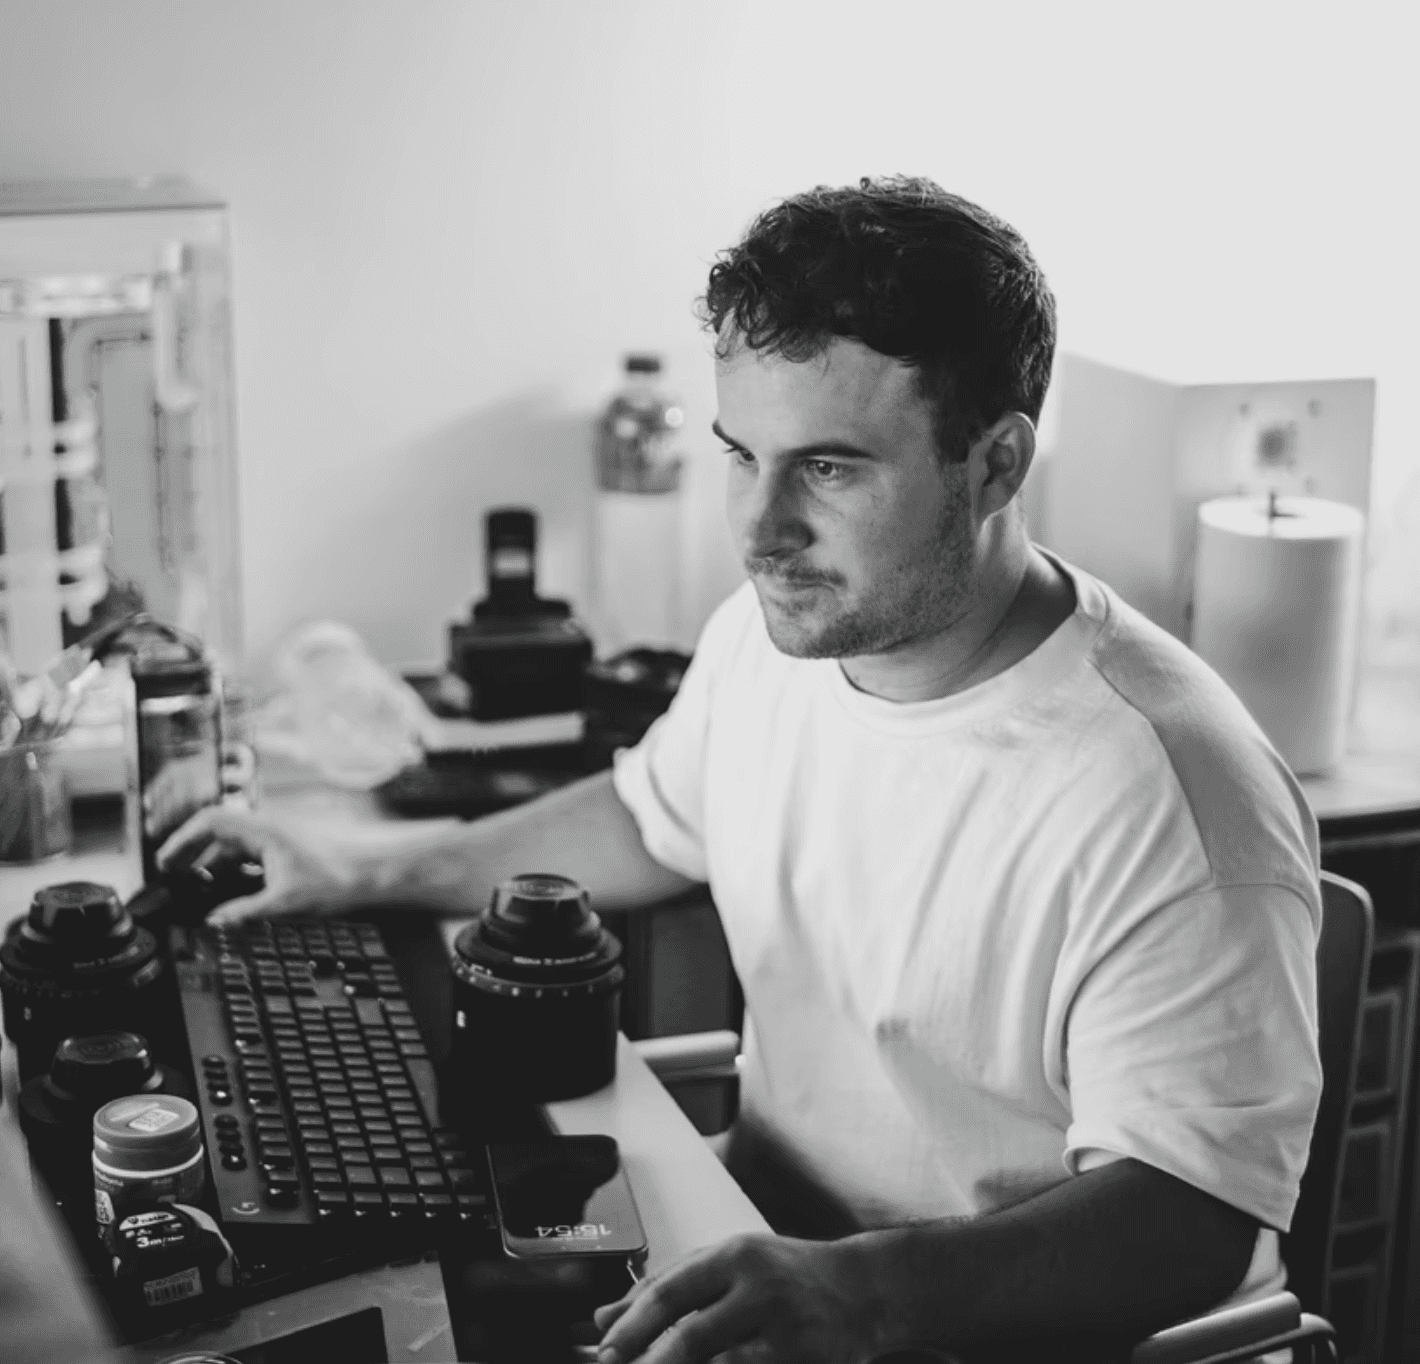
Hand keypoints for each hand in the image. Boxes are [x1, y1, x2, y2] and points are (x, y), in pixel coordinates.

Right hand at [156, 805, 361, 924]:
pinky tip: (225, 893)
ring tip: (192, 888)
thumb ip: (245, 912)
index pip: (210, 821)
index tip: (166, 860)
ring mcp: (273, 840)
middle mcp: (265, 830)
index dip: (183, 838)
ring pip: (231, 847)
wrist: (368, 874)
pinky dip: (230, 872)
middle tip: (171, 875)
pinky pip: (246, 858)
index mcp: (261, 830)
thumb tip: (215, 923)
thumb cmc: (335, 877)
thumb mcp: (285, 900)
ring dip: (210, 865)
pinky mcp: (282, 853)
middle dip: (190, 852)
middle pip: (216, 833)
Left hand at [593, 1234, 881, 1363]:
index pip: (670, 1290)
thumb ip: (671, 1283)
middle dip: (648, 1362)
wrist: (864, 1290)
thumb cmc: (789, 1275)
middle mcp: (759, 1288)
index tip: (604, 1349)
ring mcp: (783, 1329)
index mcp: (735, 1255)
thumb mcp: (730, 1263)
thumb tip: (607, 1315)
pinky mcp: (801, 1359)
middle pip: (690, 1336)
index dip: (631, 1326)